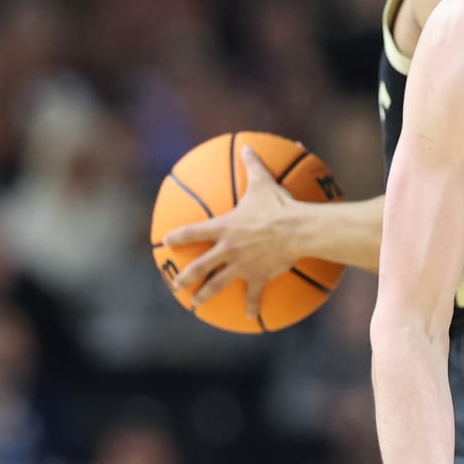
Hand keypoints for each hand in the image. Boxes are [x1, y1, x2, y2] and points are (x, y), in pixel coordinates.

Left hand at [165, 145, 305, 316]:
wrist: (297, 230)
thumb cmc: (279, 206)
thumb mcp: (263, 183)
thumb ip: (252, 165)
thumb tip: (247, 146)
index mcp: (224, 227)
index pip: (193, 232)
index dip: (177, 237)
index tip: (166, 243)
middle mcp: (228, 249)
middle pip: (199, 266)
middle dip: (185, 277)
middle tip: (176, 285)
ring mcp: (242, 265)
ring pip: (218, 284)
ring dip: (205, 295)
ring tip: (196, 305)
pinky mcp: (259, 276)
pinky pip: (253, 294)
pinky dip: (252, 305)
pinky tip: (249, 316)